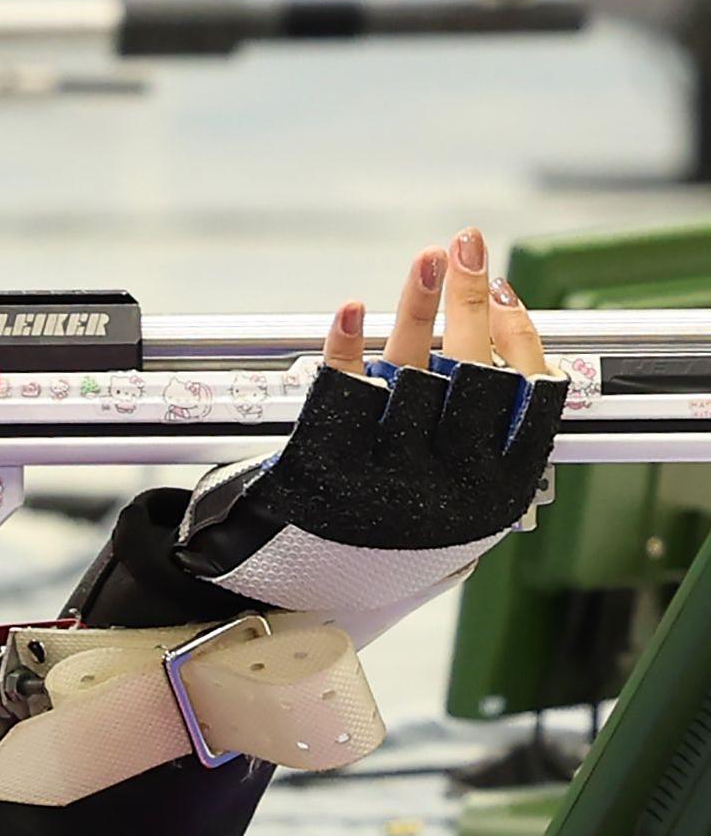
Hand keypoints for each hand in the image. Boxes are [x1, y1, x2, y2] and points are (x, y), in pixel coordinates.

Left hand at [181, 226, 565, 620]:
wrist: (310, 588)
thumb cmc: (386, 532)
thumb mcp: (453, 496)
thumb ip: (475, 432)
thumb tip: (492, 338)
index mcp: (493, 492)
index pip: (526, 400)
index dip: (520, 339)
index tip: (507, 294)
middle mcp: (447, 482)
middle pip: (470, 372)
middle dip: (470, 302)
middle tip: (467, 247)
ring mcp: (387, 473)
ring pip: (411, 372)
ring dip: (418, 307)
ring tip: (427, 258)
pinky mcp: (327, 466)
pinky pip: (339, 392)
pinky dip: (345, 345)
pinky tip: (354, 309)